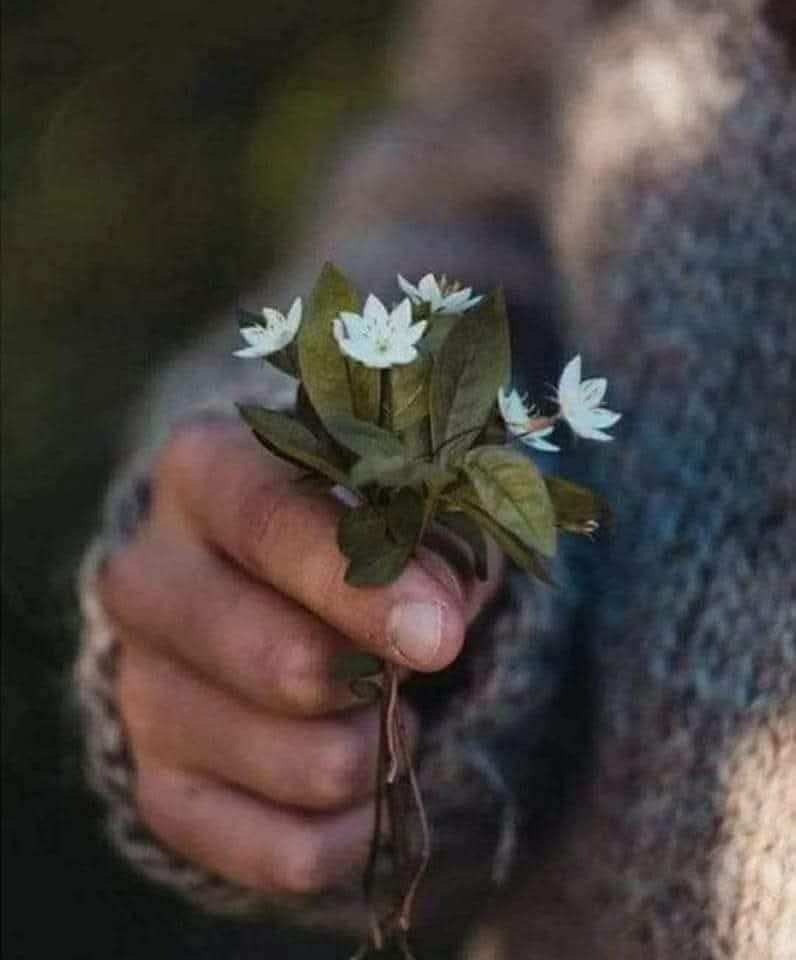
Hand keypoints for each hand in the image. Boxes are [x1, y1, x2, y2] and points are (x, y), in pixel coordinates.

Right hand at [101, 418, 500, 897]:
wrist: (257, 587)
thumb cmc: (343, 526)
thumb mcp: (389, 500)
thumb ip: (426, 534)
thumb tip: (437, 618)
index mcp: (202, 475)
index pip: (271, 524)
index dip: (362, 586)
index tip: (442, 637)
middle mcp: (148, 580)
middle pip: (280, 662)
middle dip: (378, 680)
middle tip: (412, 664)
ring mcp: (140, 689)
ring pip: (302, 765)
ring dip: (378, 748)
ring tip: (376, 706)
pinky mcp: (158, 785)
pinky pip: (286, 853)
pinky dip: (358, 829)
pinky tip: (362, 779)